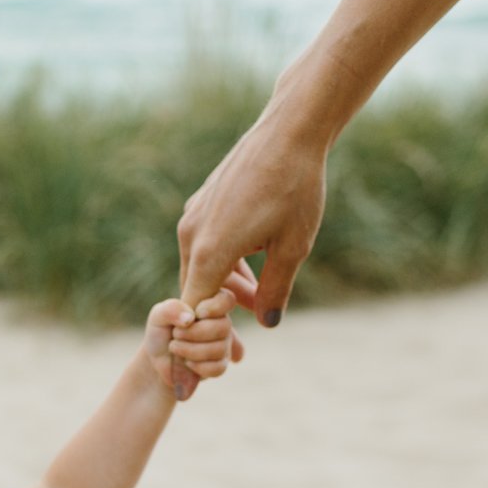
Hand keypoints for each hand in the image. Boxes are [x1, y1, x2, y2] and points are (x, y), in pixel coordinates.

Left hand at [162, 262, 255, 398]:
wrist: (157, 361)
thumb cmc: (161, 333)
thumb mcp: (158, 317)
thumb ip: (171, 309)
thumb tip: (190, 317)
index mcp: (210, 305)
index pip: (227, 300)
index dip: (215, 307)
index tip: (197, 313)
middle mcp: (221, 323)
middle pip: (224, 326)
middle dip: (194, 332)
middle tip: (176, 334)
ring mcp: (223, 345)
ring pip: (220, 349)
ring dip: (191, 350)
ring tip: (175, 347)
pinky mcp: (219, 365)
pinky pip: (218, 368)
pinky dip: (197, 366)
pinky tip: (187, 362)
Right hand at [176, 113, 327, 327]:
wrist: (291, 131)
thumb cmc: (296, 189)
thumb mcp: (293, 248)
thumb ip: (276, 290)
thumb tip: (267, 323)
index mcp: (209, 252)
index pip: (195, 311)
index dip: (204, 337)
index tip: (218, 356)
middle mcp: (191, 234)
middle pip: (195, 290)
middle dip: (220, 311)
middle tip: (251, 326)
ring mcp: (193, 215)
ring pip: (200, 266)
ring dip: (226, 284)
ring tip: (263, 292)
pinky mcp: (202, 202)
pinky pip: (204, 244)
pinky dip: (225, 260)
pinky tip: (255, 259)